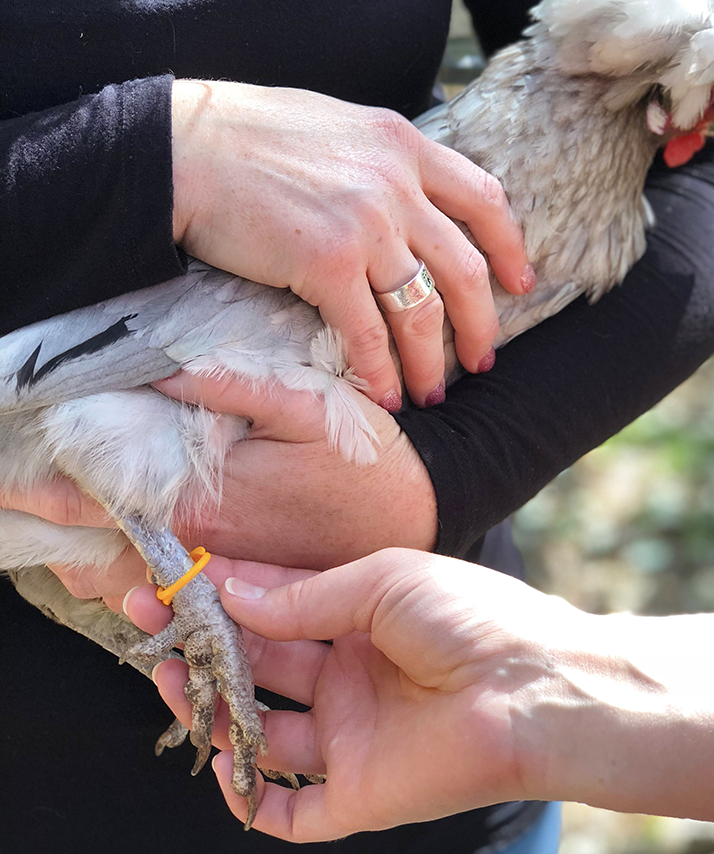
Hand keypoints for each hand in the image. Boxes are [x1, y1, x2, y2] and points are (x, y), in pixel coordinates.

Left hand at [0, 370, 437, 605]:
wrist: (418, 514)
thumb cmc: (364, 460)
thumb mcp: (307, 407)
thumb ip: (231, 389)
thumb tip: (157, 373)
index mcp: (210, 504)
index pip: (106, 502)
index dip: (48, 491)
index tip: (7, 484)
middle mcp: (207, 551)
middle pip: (109, 555)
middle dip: (63, 536)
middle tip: (26, 506)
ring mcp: (226, 576)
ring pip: (137, 580)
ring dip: (91, 563)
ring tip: (61, 542)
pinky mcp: (248, 586)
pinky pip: (175, 595)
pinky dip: (137, 580)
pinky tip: (121, 566)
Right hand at [126, 548, 575, 840]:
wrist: (535, 686)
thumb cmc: (470, 616)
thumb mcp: (383, 580)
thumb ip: (307, 595)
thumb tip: (234, 591)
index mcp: (361, 619)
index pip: (277, 607)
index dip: (226, 594)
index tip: (175, 579)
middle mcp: (351, 676)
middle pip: (261, 665)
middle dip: (206, 644)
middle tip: (151, 622)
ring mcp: (353, 735)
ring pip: (265, 730)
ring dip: (215, 706)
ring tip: (173, 676)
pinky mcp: (361, 791)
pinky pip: (293, 808)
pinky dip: (252, 794)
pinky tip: (223, 757)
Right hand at [171, 80, 533, 408]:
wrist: (184, 148)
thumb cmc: (249, 137)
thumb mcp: (337, 126)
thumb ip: (383, 160)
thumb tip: (410, 197)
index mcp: (404, 144)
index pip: (484, 199)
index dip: (509, 248)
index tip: (519, 284)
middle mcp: (395, 183)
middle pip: (464, 268)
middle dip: (481, 324)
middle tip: (482, 361)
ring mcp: (364, 223)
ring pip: (423, 310)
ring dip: (432, 361)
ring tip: (432, 393)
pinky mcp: (325, 262)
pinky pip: (369, 332)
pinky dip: (382, 372)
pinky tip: (386, 396)